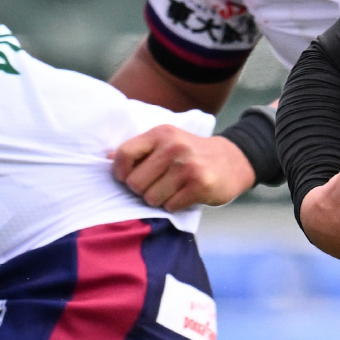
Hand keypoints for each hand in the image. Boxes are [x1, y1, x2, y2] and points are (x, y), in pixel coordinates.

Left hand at [111, 123, 256, 209]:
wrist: (233, 160)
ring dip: (159, 200)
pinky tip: (185, 195)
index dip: (120, 172)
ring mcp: (188, 166)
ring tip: (173, 190)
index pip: (124, 154)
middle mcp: (174, 147)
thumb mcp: (167, 141)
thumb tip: (106, 158)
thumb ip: (140, 149)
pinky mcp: (200, 185)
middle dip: (142, 190)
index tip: (127, 178)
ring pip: (151, 198)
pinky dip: (174, 205)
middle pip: (135, 183)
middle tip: (157, 185)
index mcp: (161, 133)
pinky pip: (170, 206)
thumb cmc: (192, 154)